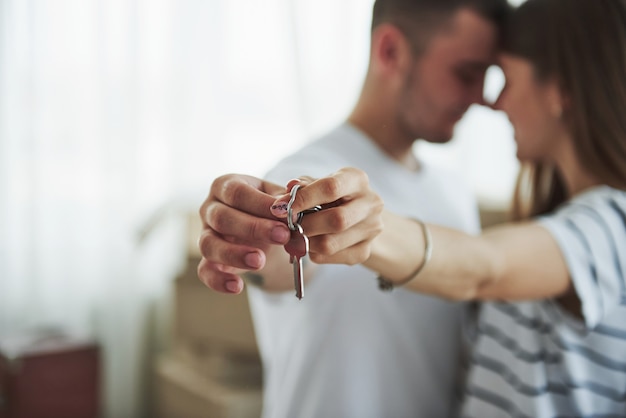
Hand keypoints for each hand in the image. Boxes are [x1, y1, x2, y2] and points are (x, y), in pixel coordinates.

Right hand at [197, 174, 290, 293]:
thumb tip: (294, 192)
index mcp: (226, 186)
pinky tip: (237, 286)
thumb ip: (287, 197)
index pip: (237, 192)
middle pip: (222, 217)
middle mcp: (210, 209)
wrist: (266, 230)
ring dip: (234, 254)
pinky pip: (205, 271)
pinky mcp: (208, 260)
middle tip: (282, 236)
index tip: (286, 214)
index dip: (260, 203)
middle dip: (253, 228)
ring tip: (260, 261)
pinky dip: (219, 280)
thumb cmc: (271, 207)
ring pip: (209, 244)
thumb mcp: (279, 198)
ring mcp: (206, 234)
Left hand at [270, 167, 383, 265]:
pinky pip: (332, 257)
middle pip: (336, 220)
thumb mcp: (318, 184)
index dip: (303, 199)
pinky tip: (309, 245)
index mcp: (357, 179)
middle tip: (286, 227)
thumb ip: (303, 186)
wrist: (356, 216)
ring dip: (306, 243)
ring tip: (293, 237)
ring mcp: (371, 229)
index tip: (279, 208)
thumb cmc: (330, 196)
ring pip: (332, 244)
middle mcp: (370, 203)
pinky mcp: (364, 251)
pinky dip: (314, 254)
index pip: (331, 188)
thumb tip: (288, 189)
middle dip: (305, 225)